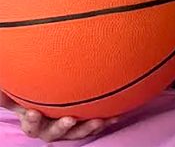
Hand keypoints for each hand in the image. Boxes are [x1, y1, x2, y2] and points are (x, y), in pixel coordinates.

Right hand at [0, 92, 116, 141]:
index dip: (31, 121)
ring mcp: (69, 130)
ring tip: (98, 121)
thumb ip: (14, 94)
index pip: (31, 125)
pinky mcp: (85, 126)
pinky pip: (96, 126)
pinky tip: (116, 115)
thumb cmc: (36, 99)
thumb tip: (1, 88)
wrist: (55, 108)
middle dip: (62, 127)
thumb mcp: (24, 97)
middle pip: (55, 133)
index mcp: (36, 123)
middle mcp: (52, 129)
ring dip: (88, 128)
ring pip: (78, 133)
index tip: (32, 113)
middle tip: (70, 119)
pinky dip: (106, 121)